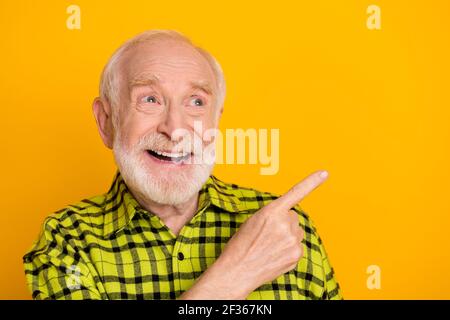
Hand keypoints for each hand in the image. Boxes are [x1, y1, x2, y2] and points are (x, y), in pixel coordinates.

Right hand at [179, 170, 328, 299]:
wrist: (238, 270)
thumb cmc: (241, 245)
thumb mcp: (253, 221)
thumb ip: (272, 215)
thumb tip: (287, 220)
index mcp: (272, 211)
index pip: (295, 193)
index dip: (312, 182)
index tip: (324, 173)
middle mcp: (285, 224)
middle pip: (293, 217)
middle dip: (284, 222)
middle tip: (267, 234)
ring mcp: (293, 240)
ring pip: (296, 232)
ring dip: (287, 236)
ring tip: (269, 246)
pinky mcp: (296, 255)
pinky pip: (296, 246)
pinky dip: (288, 249)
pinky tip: (274, 255)